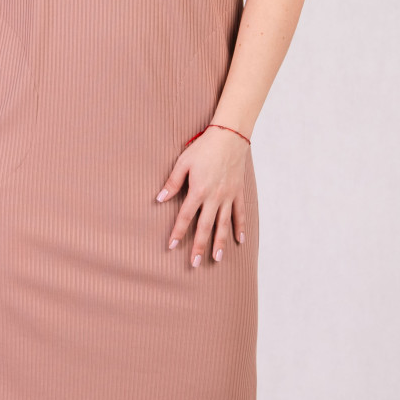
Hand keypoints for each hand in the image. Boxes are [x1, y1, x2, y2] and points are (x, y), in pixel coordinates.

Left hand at [155, 126, 248, 267]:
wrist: (230, 136)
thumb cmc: (204, 148)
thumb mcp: (183, 162)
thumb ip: (172, 182)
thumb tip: (159, 199)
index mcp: (198, 190)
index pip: (185, 216)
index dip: (178, 232)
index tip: (172, 246)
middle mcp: (215, 197)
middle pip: (205, 226)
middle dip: (199, 246)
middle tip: (195, 263)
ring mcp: (228, 196)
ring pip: (224, 224)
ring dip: (220, 242)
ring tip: (217, 259)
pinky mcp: (238, 192)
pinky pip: (240, 214)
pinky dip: (240, 227)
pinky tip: (239, 241)